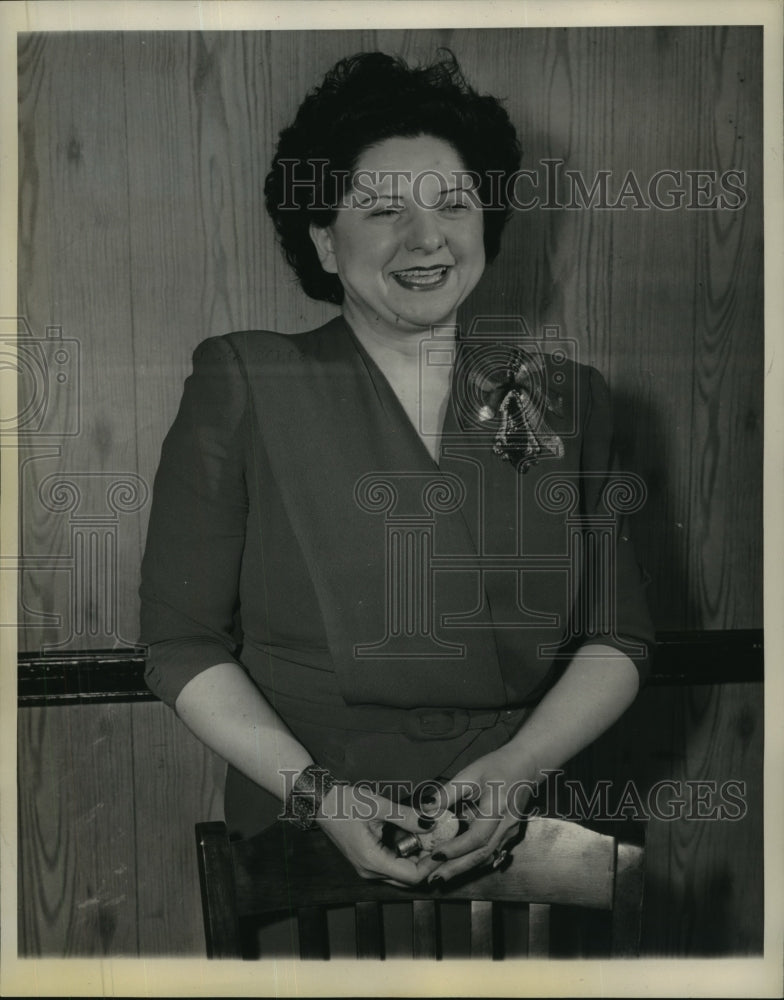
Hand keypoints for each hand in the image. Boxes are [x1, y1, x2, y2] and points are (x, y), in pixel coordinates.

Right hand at [315, 783, 441, 887]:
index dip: (432, 864)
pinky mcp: (366, 859)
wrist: (320, 801)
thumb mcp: (378, 806)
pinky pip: (392, 864)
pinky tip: (413, 835)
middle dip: (427, 861)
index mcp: (372, 862)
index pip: (412, 876)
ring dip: (417, 857)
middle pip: (408, 878)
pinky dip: (405, 853)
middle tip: (440, 840)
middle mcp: (370, 871)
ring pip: (401, 872)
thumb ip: (407, 817)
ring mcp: (367, 867)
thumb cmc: (345, 803)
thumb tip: (432, 822)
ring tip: (429, 835)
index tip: (444, 847)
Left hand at [422, 745, 535, 883]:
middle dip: (456, 868)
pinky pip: (491, 853)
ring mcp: (510, 833)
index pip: (478, 836)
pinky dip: (473, 861)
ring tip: (440, 876)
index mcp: (498, 808)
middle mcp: (507, 825)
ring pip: (486, 857)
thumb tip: (425, 809)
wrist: (526, 765)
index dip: (457, 848)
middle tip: (433, 879)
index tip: (436, 855)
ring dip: (463, 869)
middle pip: (482, 854)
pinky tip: (457, 866)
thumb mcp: (470, 774)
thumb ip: (447, 793)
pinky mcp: (509, 835)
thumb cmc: (497, 766)